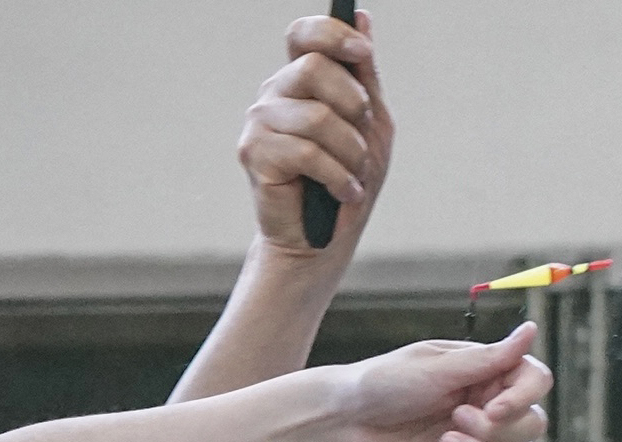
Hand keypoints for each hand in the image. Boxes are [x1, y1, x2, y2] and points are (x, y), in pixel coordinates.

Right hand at [242, 12, 392, 251]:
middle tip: (361, 134)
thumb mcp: (368, 123)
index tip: (362, 53)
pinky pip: (306, 152)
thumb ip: (364, 75)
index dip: (332, 34)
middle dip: (352, 103)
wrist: (322, 240)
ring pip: (317, 116)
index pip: (304, 34)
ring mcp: (260, 122)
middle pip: (314, 67)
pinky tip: (345, 192)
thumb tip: (361, 16)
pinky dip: (337, 176)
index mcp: (300, 79)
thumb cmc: (346, 180)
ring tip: (354, 175)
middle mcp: (275, 94)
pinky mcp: (253, 153)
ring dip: (350, 151)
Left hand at [337, 321, 553, 441]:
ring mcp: (476, 435)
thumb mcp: (437, 367)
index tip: (494, 409)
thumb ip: (488, 358)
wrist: (347, 417)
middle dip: (498, 432)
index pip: (536, 382)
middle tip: (455, 419)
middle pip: (533, 426)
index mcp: (489, 371)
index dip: (524, 399)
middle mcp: (489, 402)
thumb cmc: (387, 380)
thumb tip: (531, 330)